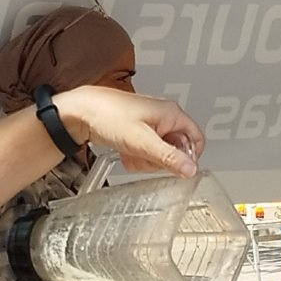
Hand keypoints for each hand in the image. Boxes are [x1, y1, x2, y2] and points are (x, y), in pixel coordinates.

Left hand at [55, 87, 203, 176]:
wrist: (83, 112)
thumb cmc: (109, 116)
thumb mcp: (142, 142)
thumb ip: (168, 157)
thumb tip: (191, 169)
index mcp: (172, 114)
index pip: (196, 139)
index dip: (189, 157)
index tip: (176, 168)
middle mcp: (165, 117)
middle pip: (178, 150)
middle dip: (161, 161)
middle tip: (146, 158)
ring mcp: (152, 125)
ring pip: (161, 154)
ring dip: (147, 160)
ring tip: (132, 154)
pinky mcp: (140, 132)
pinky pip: (147, 152)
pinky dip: (138, 157)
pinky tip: (126, 153)